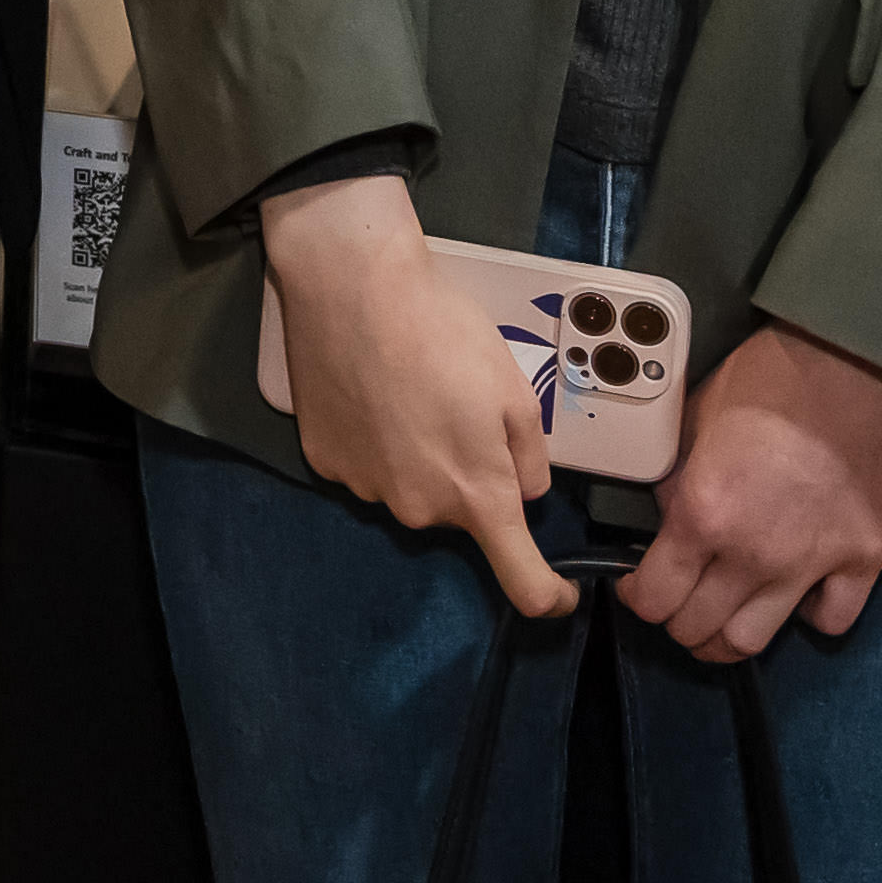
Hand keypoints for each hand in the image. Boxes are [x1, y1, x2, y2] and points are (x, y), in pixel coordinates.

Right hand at [259, 173, 580, 618]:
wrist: (351, 285)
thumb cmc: (443, 332)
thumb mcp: (514, 389)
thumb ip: (531, 458)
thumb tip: (525, 489)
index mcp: (477, 493)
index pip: (522, 581)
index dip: (548, 597)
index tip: (559, 596)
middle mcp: (418, 507)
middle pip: (457, 514)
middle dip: (468, 478)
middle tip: (459, 410)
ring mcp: (364, 487)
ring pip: (409, 488)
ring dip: (418, 459)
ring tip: (409, 390)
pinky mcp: (322, 460)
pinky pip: (366, 466)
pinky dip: (374, 442)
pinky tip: (372, 394)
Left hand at [624, 322, 881, 662]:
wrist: (859, 361)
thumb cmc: (771, 377)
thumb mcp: (695, 420)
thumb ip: (676, 480)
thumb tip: (670, 517)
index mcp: (702, 515)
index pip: (654, 598)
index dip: (638, 599)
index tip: (638, 588)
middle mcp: (753, 554)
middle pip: (699, 630)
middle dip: (677, 622)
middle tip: (678, 602)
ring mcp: (813, 564)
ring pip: (755, 642)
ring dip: (728, 639)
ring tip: (723, 617)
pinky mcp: (865, 560)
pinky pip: (831, 620)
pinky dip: (809, 615)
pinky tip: (798, 593)